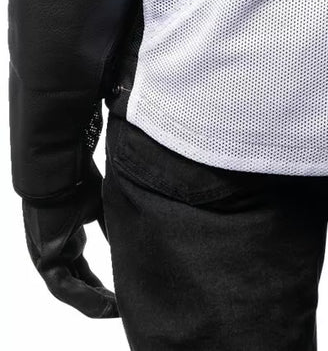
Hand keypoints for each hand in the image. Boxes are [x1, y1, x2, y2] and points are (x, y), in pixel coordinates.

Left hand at [22, 159, 118, 317]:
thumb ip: (112, 229)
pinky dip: (85, 298)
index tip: (123, 295)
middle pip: (78, 285)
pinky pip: (64, 287)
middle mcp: (54, 251)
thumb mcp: (101, 207)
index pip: (82, 272)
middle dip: (101, 298)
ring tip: (118, 312)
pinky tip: (105, 304)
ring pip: (70, 291)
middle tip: (124, 309)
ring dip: (95, 303)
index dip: (102, 286)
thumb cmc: (78, 177)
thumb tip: (132, 245)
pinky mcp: (44, 257)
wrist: (60, 167)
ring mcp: (46, 255)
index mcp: (65, 238)